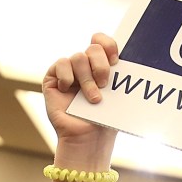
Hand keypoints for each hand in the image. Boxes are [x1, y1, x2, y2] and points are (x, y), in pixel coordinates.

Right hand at [42, 34, 119, 149]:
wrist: (87, 138)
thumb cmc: (104, 120)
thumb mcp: (116, 95)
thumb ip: (119, 76)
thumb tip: (128, 60)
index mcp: (101, 66)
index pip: (102, 42)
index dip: (109, 45)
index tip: (116, 61)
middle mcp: (85, 66)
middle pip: (93, 48)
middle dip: (101, 66)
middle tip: (104, 85)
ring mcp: (68, 71)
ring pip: (78, 57)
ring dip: (87, 79)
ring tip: (92, 99)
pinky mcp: (53, 78)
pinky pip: (61, 64)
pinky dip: (67, 77)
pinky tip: (68, 91)